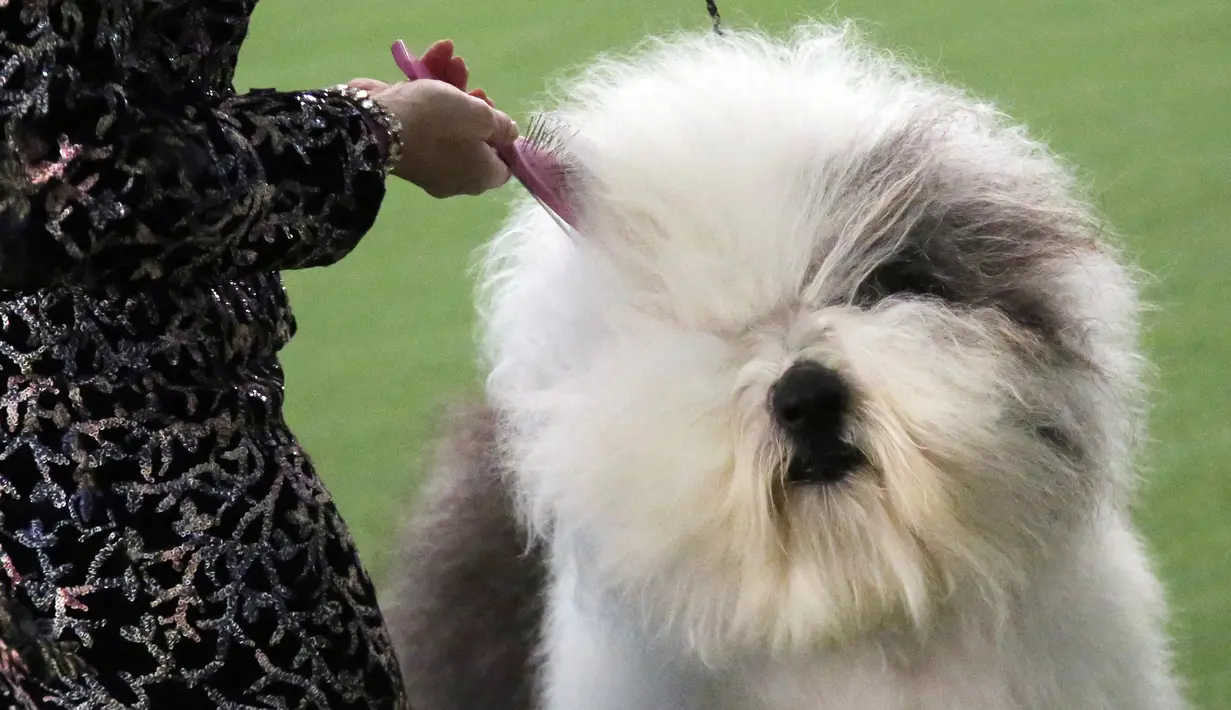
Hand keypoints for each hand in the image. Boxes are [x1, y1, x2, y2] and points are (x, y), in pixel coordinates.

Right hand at [348, 40, 513, 197]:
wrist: (374, 124)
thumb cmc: (438, 123)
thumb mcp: (480, 117)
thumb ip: (501, 125)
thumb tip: (510, 135)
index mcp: (478, 176)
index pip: (502, 166)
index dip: (505, 141)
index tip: (501, 118)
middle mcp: (454, 175)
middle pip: (474, 138)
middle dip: (474, 103)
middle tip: (474, 85)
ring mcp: (426, 159)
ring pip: (446, 122)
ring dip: (451, 86)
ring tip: (450, 55)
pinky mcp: (403, 142)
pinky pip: (422, 117)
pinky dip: (427, 89)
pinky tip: (433, 56)